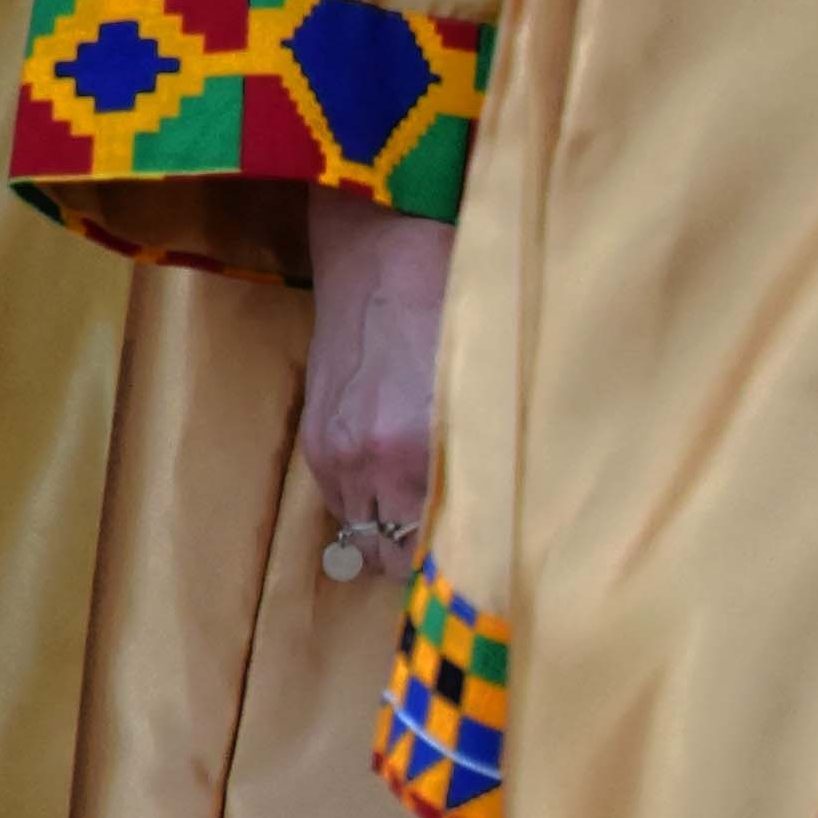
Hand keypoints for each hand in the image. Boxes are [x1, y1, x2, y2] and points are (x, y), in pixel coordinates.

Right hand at [301, 192, 452, 547]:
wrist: (383, 249)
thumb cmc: (454, 307)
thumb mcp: (484, 389)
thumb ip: (486, 459)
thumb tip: (502, 517)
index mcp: (421, 450)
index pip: (436, 552)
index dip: (458, 566)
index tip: (482, 568)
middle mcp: (371, 462)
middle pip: (393, 558)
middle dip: (421, 560)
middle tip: (455, 550)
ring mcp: (336, 453)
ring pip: (362, 540)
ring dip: (389, 538)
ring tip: (422, 522)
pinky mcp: (315, 439)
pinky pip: (339, 506)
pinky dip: (365, 510)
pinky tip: (392, 488)